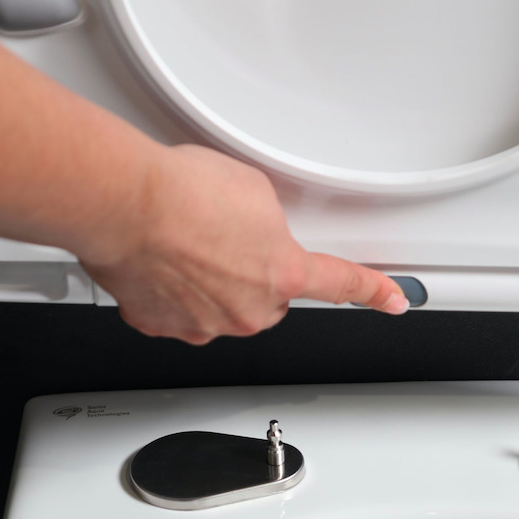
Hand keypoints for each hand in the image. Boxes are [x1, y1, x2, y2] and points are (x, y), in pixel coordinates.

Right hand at [81, 144, 407, 343]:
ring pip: (220, 307)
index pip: (341, 283)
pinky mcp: (165, 326)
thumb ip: (270, 223)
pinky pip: (177, 311)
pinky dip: (171, 291)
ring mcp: (208, 324)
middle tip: (221, 241)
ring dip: (208, 281)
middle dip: (250, 275)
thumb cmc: (184, 193)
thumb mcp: (254, 191)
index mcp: (284, 273)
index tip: (393, 301)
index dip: (372, 292)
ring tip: (182, 244)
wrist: (125, 204)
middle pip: (266, 299)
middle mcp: (251, 310)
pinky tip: (160, 261)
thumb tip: (258, 231)